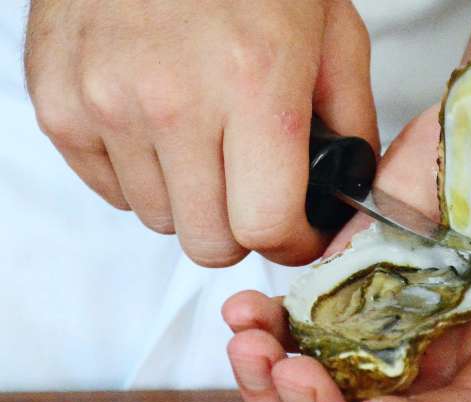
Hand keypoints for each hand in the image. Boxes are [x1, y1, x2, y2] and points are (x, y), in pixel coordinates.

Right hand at [25, 0, 377, 266]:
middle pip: (209, 241)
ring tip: (202, 143)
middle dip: (240, 231)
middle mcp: (173, 101)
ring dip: (191, 199)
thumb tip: (349, 188)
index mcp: (254, 84)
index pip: (265, 225)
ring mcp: (107, 104)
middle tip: (250, 195)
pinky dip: (142, 176)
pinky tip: (158, 129)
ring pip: (160, 219)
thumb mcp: (332, 32)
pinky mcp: (60, 105)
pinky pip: (111, 190)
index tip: (296, 233)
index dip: (290, 244)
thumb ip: (352, 119)